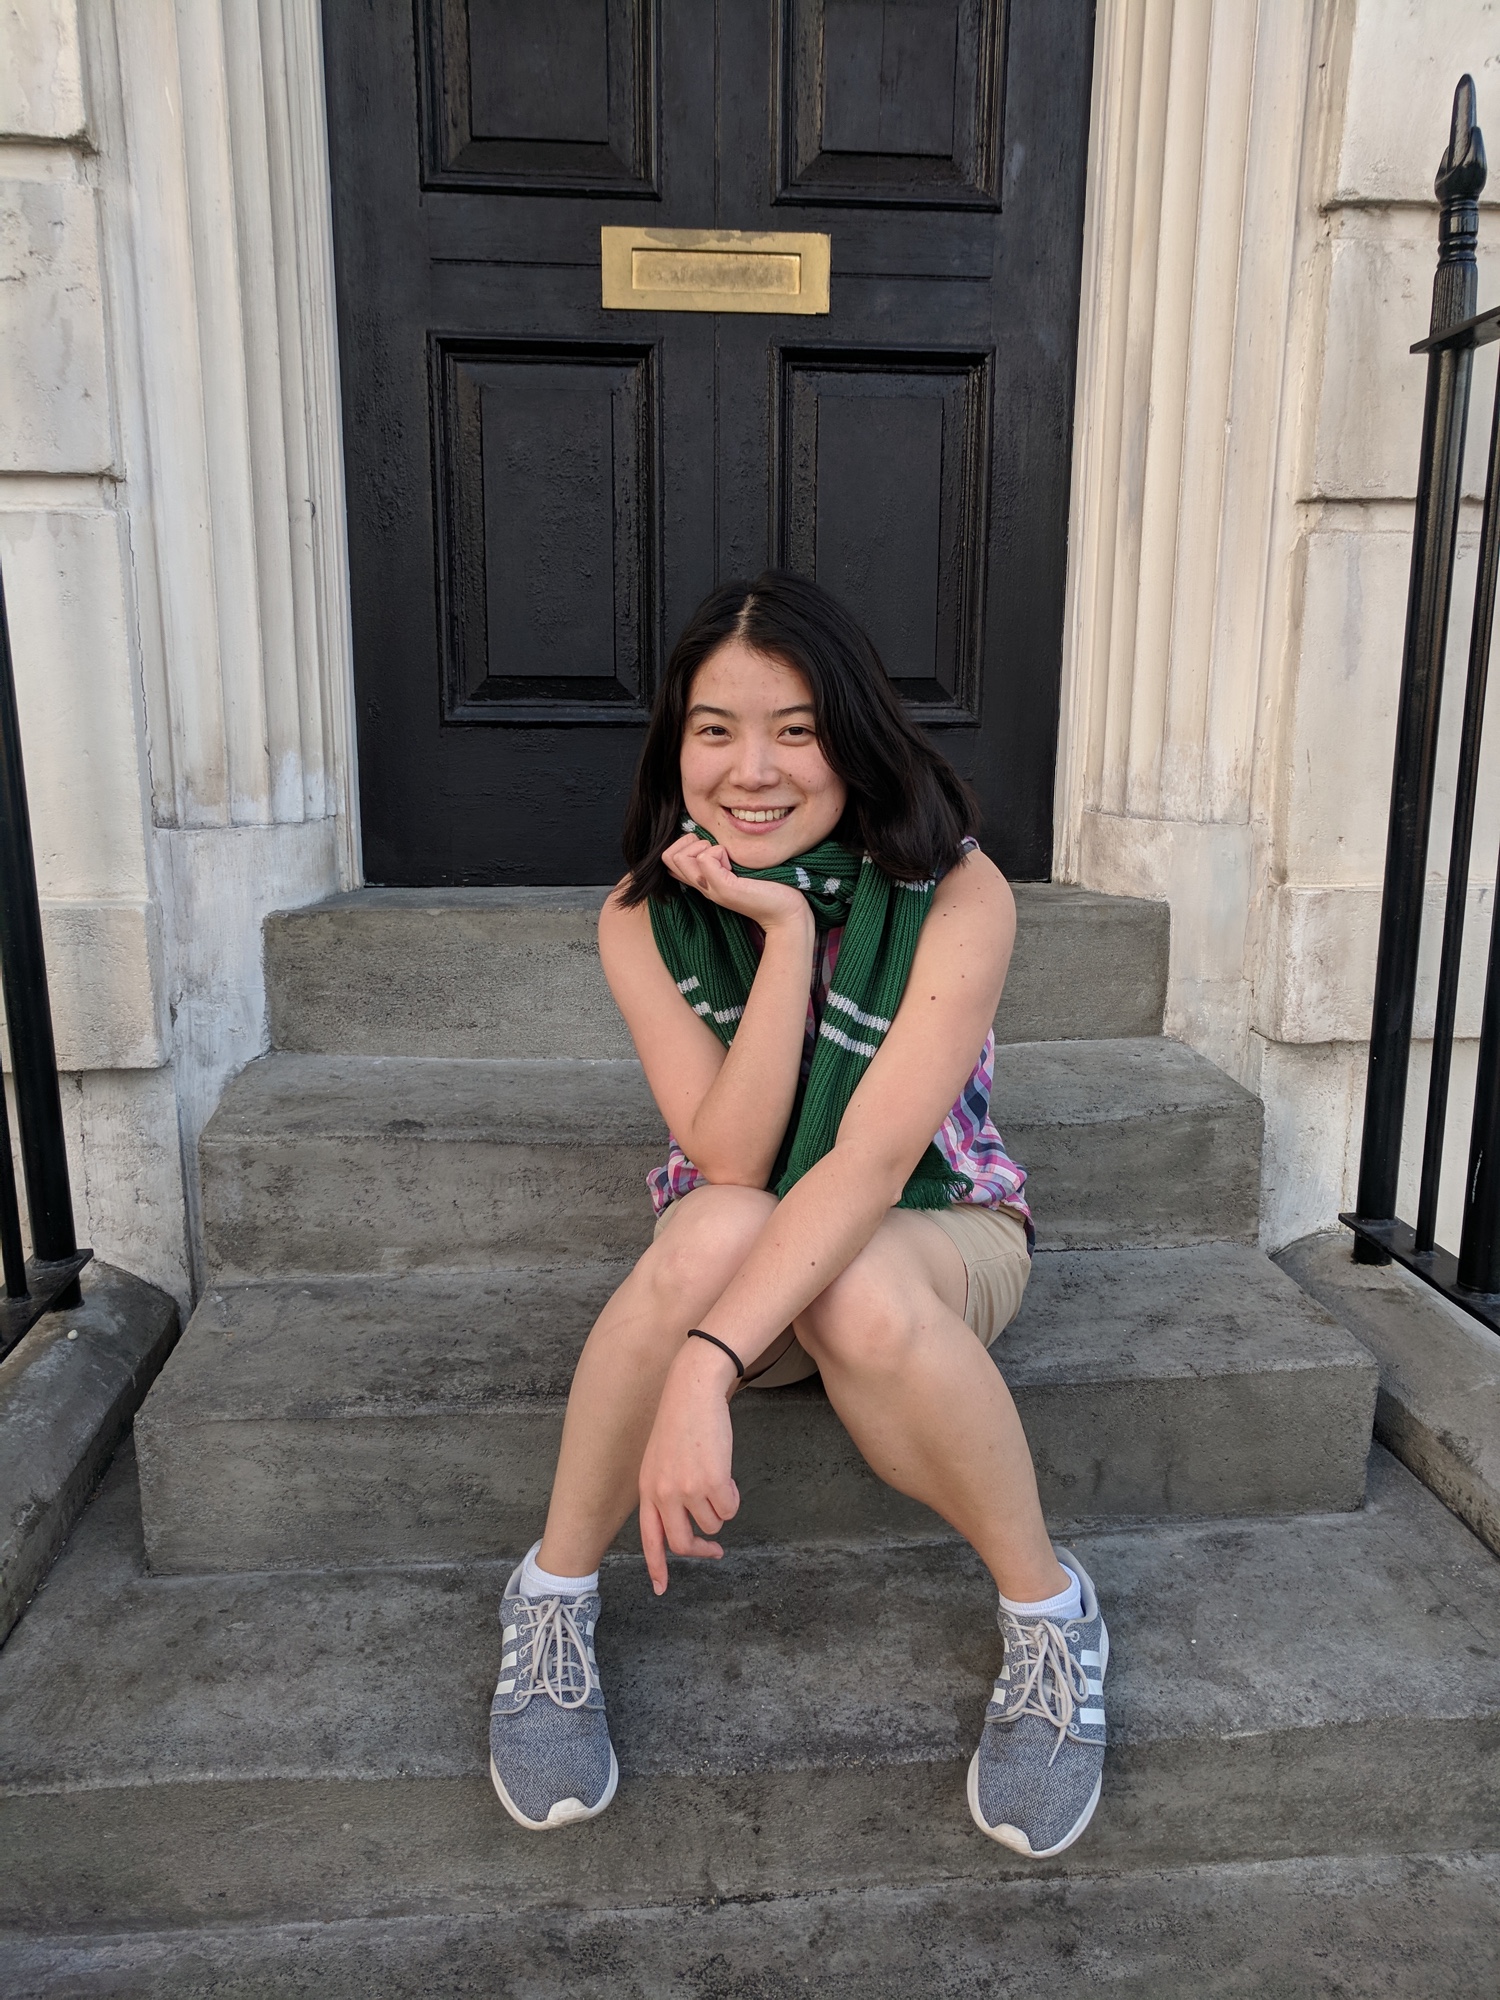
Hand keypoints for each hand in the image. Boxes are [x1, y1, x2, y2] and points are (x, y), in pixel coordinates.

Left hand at [638, 1339, 740, 1594]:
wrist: (693, 1392)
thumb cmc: (680, 1423)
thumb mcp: (659, 1460)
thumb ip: (665, 1492)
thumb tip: (685, 1523)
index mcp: (647, 1489)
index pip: (649, 1538)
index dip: (656, 1567)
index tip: (661, 1588)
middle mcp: (664, 1494)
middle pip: (683, 1543)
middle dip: (702, 1550)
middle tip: (715, 1551)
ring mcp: (688, 1489)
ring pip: (713, 1524)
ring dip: (720, 1510)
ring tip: (718, 1481)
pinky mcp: (713, 1482)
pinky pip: (730, 1508)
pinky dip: (733, 1498)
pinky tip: (727, 1474)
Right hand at [662, 835, 812, 934]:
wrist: (787, 912)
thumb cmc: (768, 886)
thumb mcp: (737, 867)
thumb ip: (721, 856)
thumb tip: (709, 836)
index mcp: (703, 880)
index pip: (669, 858)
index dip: (684, 844)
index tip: (712, 848)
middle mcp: (702, 886)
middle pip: (668, 856)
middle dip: (690, 842)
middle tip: (718, 851)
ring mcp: (710, 888)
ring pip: (681, 857)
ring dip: (704, 847)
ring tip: (727, 858)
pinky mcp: (723, 888)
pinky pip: (705, 858)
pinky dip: (720, 852)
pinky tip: (736, 865)